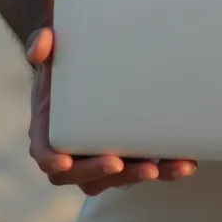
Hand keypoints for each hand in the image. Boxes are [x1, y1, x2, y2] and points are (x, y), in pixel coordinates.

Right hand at [26, 27, 197, 196]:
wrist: (90, 63)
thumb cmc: (68, 59)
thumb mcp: (53, 48)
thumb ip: (44, 43)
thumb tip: (37, 48)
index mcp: (52, 129)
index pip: (45, 154)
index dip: (52, 162)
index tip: (64, 163)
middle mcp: (75, 150)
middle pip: (82, 175)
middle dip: (100, 173)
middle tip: (119, 163)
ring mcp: (102, 155)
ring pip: (115, 179)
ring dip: (136, 176)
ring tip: (160, 168)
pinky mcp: (129, 153)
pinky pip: (142, 167)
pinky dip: (163, 168)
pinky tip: (184, 162)